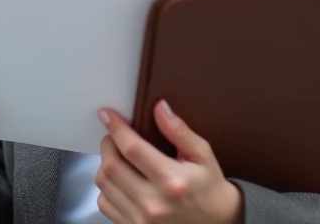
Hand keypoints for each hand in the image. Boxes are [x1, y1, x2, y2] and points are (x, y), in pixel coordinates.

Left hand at [95, 101, 241, 223]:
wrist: (215, 223)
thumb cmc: (208, 187)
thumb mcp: (202, 155)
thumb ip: (179, 131)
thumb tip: (160, 107)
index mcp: (172, 181)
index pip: (133, 149)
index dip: (116, 128)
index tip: (107, 114)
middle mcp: (153, 203)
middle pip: (112, 166)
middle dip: (108, 143)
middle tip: (114, 135)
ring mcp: (141, 219)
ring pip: (104, 184)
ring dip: (105, 163)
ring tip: (117, 155)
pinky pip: (104, 203)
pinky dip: (106, 187)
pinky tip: (119, 179)